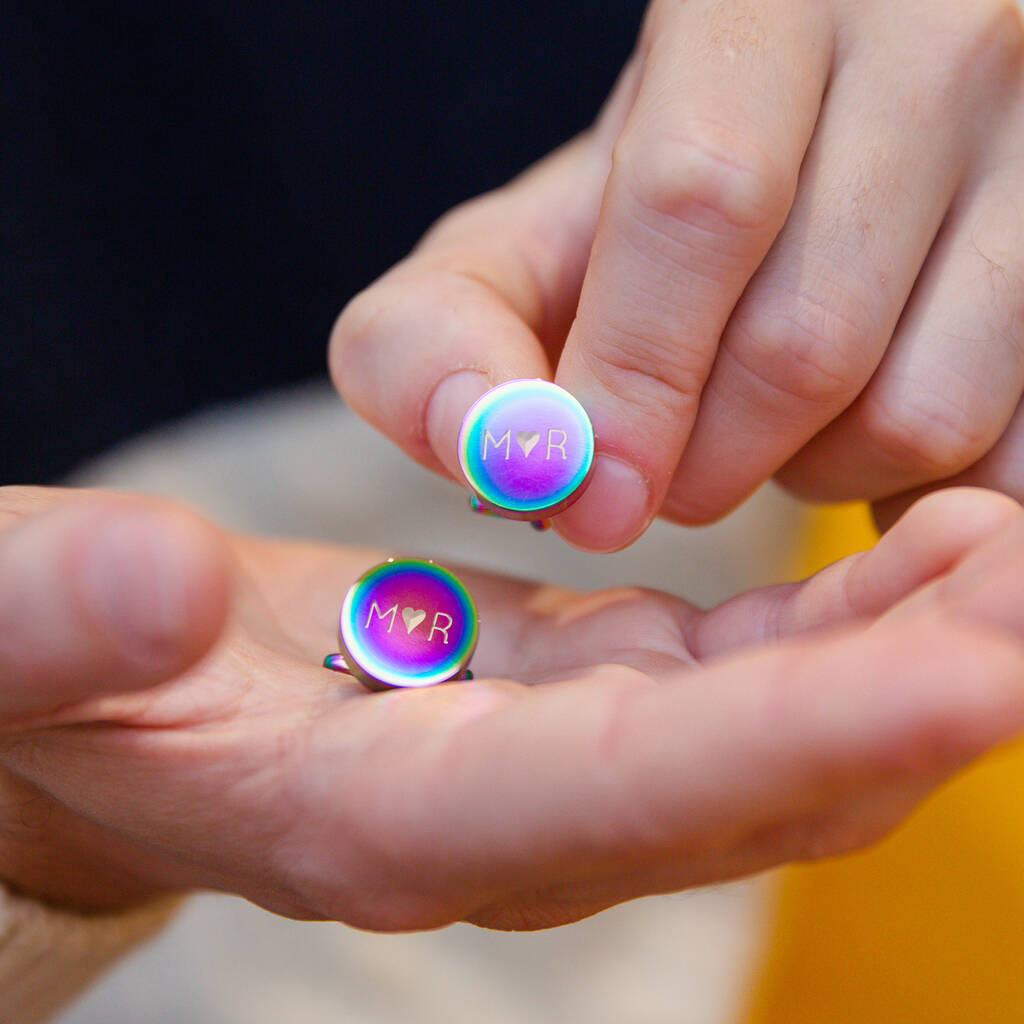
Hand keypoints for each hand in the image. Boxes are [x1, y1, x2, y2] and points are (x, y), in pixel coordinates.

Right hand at [2, 484, 1023, 929]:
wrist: (112, 702)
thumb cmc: (56, 676)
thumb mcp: (23, 635)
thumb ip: (62, 620)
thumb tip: (145, 585)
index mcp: (371, 815)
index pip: (608, 802)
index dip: (788, 750)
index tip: (971, 678)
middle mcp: (500, 812)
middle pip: (738, 786)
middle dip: (907, 708)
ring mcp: (555, 756)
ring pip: (767, 734)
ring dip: (902, 659)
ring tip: (1016, 553)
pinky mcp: (577, 694)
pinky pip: (735, 673)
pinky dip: (834, 627)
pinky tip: (917, 558)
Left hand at [330, 0, 1023, 548]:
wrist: (815, 145)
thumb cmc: (656, 207)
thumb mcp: (527, 235)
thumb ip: (445, 329)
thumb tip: (492, 453)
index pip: (699, 197)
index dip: (633, 374)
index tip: (589, 494)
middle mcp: (938, 40)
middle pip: (806, 338)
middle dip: (702, 460)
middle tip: (660, 468)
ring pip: (920, 412)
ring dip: (809, 472)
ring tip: (770, 426)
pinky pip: (1012, 460)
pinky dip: (913, 490)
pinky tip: (858, 433)